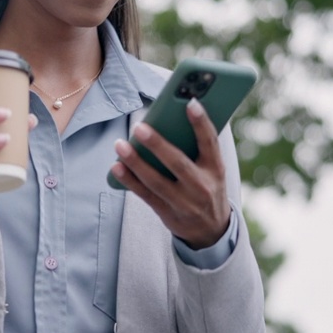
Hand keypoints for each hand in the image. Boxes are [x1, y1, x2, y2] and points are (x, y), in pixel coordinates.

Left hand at [109, 98, 230, 248]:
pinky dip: (129, 181)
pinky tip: (116, 167)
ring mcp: (184, 202)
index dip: (201, 123)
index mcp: (215, 169)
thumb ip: (197, 148)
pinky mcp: (167, 213)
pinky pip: (145, 195)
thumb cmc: (207, 186)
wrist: (211, 230)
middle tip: (139, 127)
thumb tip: (169, 119)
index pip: (210, 143)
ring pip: (156, 181)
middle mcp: (202, 186)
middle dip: (157, 145)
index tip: (190, 102)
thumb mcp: (212, 169)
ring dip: (136, 162)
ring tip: (120, 144)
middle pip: (178, 163)